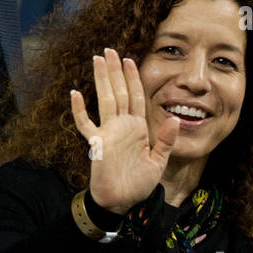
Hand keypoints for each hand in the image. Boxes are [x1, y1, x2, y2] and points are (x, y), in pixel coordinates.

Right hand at [69, 47, 178, 213]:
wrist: (121, 202)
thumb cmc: (138, 184)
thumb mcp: (158, 162)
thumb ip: (165, 140)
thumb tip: (176, 118)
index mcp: (138, 128)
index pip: (135, 97)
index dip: (133, 78)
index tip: (129, 59)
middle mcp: (122, 126)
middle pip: (118, 92)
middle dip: (115, 71)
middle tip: (109, 50)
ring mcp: (108, 133)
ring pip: (104, 100)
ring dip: (102, 80)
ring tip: (98, 60)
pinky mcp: (97, 143)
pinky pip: (85, 124)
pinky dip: (80, 110)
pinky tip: (75, 94)